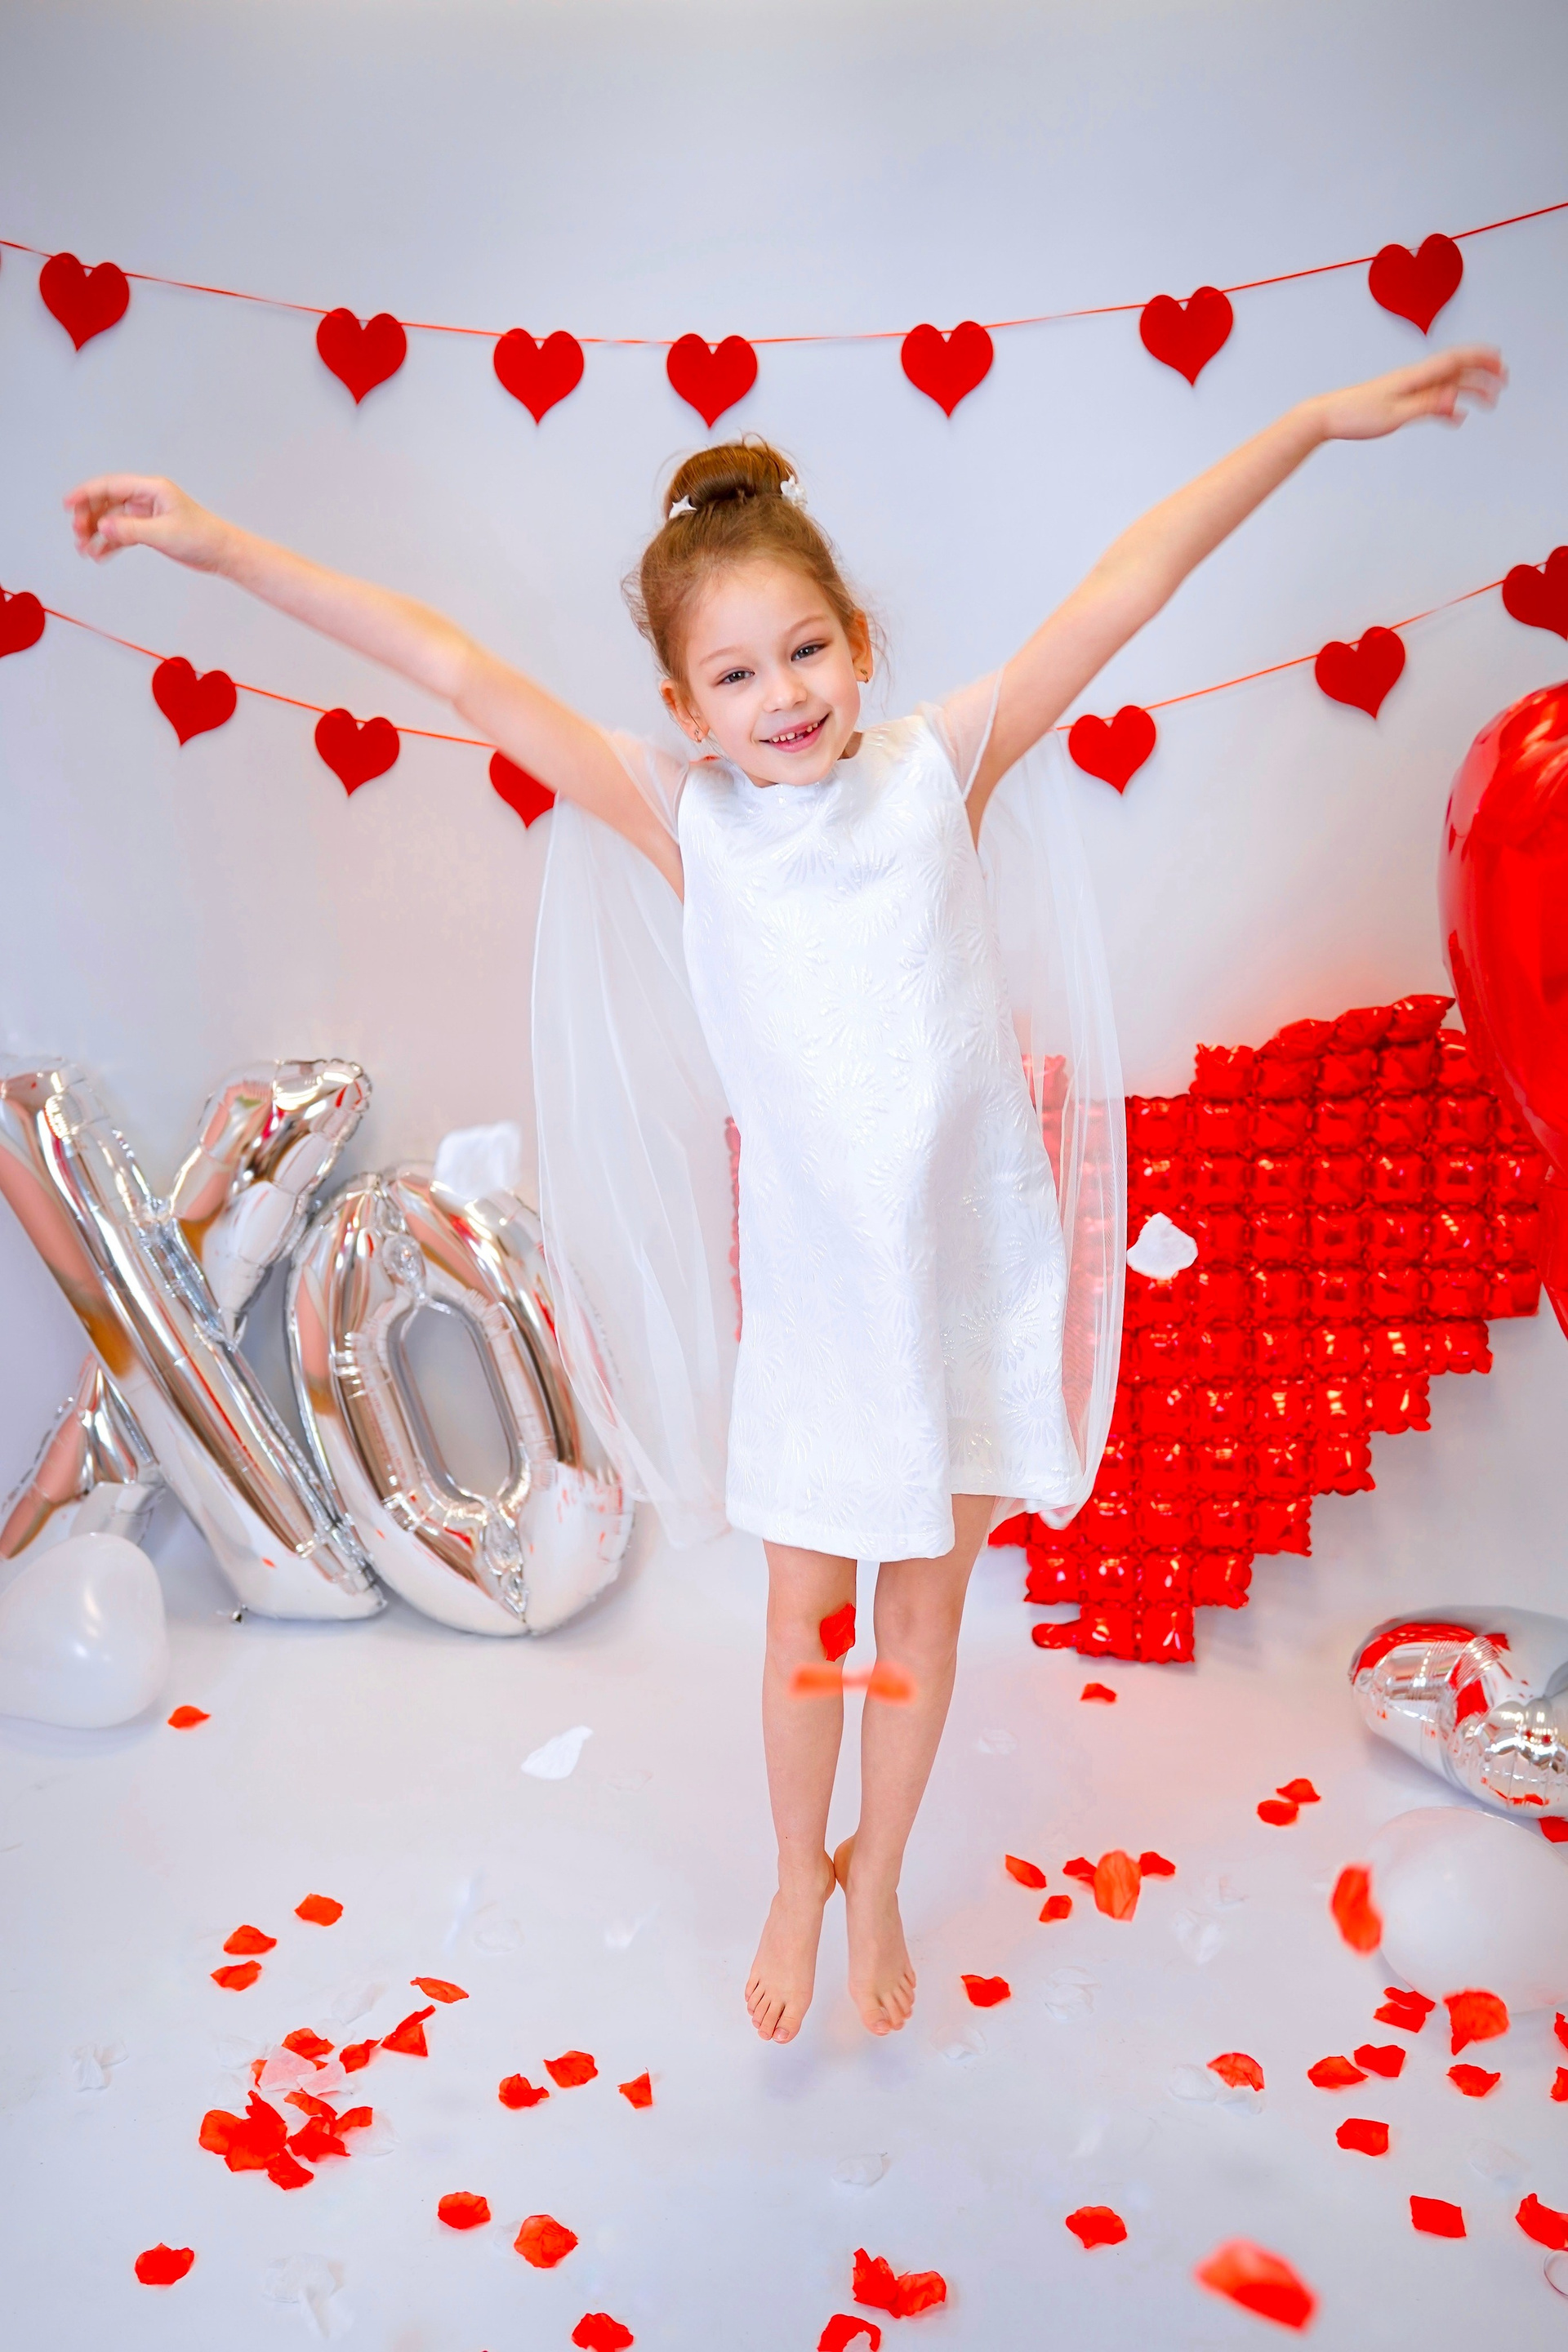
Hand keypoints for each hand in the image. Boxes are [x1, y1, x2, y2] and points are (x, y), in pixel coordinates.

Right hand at [63, 473, 231, 568]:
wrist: (222, 553)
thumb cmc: (202, 537)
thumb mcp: (163, 533)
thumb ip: (131, 530)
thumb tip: (102, 527)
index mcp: (152, 489)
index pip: (111, 486)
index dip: (86, 493)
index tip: (68, 504)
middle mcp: (147, 498)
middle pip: (107, 502)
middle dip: (89, 517)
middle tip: (78, 534)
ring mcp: (147, 514)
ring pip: (113, 520)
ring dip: (97, 533)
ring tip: (85, 549)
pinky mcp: (150, 530)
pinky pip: (123, 534)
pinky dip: (110, 543)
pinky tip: (100, 554)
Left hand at [1312, 345, 1505, 441]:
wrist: (1328, 416)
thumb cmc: (1355, 415)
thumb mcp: (1394, 415)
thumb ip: (1427, 406)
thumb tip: (1456, 400)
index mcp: (1414, 377)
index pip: (1454, 360)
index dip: (1479, 358)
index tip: (1500, 361)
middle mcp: (1414, 379)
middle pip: (1455, 370)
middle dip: (1482, 372)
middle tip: (1504, 379)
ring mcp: (1408, 389)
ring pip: (1446, 385)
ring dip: (1469, 389)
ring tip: (1488, 400)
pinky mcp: (1400, 401)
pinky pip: (1432, 399)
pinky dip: (1448, 406)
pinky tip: (1456, 417)